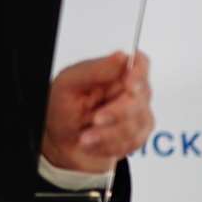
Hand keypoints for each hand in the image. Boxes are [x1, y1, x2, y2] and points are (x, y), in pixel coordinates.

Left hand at [41, 50, 153, 174]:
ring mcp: (137, 114)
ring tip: (85, 137)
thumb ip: (95, 70)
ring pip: (136, 123)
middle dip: (117, 112)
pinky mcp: (137, 136)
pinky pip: (133, 142)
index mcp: (115, 72)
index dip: (140, 74)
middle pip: (142, 97)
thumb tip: (121, 56)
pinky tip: (93, 143)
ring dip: (107, 133)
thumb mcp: (68, 83)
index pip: (140, 63)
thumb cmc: (62, 108)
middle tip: (95, 119)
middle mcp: (130, 91)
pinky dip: (109, 145)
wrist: (59, 140)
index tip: (130, 85)